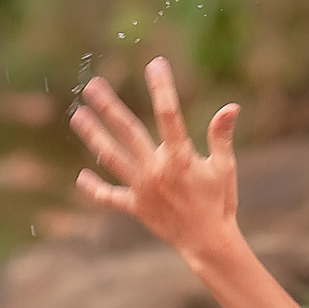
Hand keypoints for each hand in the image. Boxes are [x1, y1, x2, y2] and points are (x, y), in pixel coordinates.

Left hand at [70, 58, 241, 259]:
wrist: (208, 243)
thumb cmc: (219, 202)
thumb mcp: (224, 167)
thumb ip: (221, 136)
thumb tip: (231, 107)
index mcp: (179, 158)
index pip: (169, 115)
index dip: (162, 88)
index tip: (155, 64)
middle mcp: (156, 170)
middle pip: (128, 132)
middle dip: (109, 106)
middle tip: (91, 85)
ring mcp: (142, 189)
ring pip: (111, 157)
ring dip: (93, 136)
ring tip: (77, 116)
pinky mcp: (135, 207)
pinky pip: (110, 197)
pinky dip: (95, 189)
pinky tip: (81, 177)